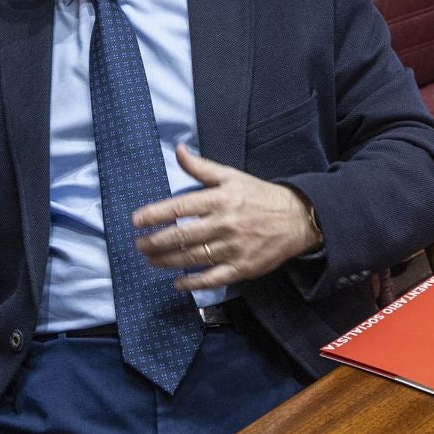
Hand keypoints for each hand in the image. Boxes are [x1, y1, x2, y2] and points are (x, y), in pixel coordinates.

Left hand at [130, 145, 321, 291]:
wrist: (296, 219)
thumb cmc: (259, 196)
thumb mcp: (231, 175)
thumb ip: (201, 167)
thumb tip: (177, 150)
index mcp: (220, 199)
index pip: (180, 207)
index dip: (155, 214)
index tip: (136, 220)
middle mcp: (224, 224)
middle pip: (182, 236)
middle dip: (155, 242)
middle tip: (139, 245)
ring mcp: (233, 248)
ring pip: (193, 258)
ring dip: (166, 261)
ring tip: (150, 260)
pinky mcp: (243, 268)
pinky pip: (212, 279)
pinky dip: (192, 283)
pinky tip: (177, 282)